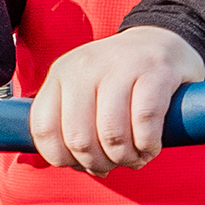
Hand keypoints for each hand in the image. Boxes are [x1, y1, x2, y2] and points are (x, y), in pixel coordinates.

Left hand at [26, 26, 204, 175]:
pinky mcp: (155, 72)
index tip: (80, 163)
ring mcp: (120, 67)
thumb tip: (77, 165)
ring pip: (111, 134)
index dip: (61, 158)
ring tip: (134, 158)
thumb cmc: (119, 77)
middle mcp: (84, 68)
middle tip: (113, 164)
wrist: (160, 39)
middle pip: (78, 138)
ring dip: (124, 158)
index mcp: (60, 74)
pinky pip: (144, 122)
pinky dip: (147, 146)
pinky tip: (150, 147)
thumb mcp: (83, 91)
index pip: (44, 128)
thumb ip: (71, 123)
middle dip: (97, 163)